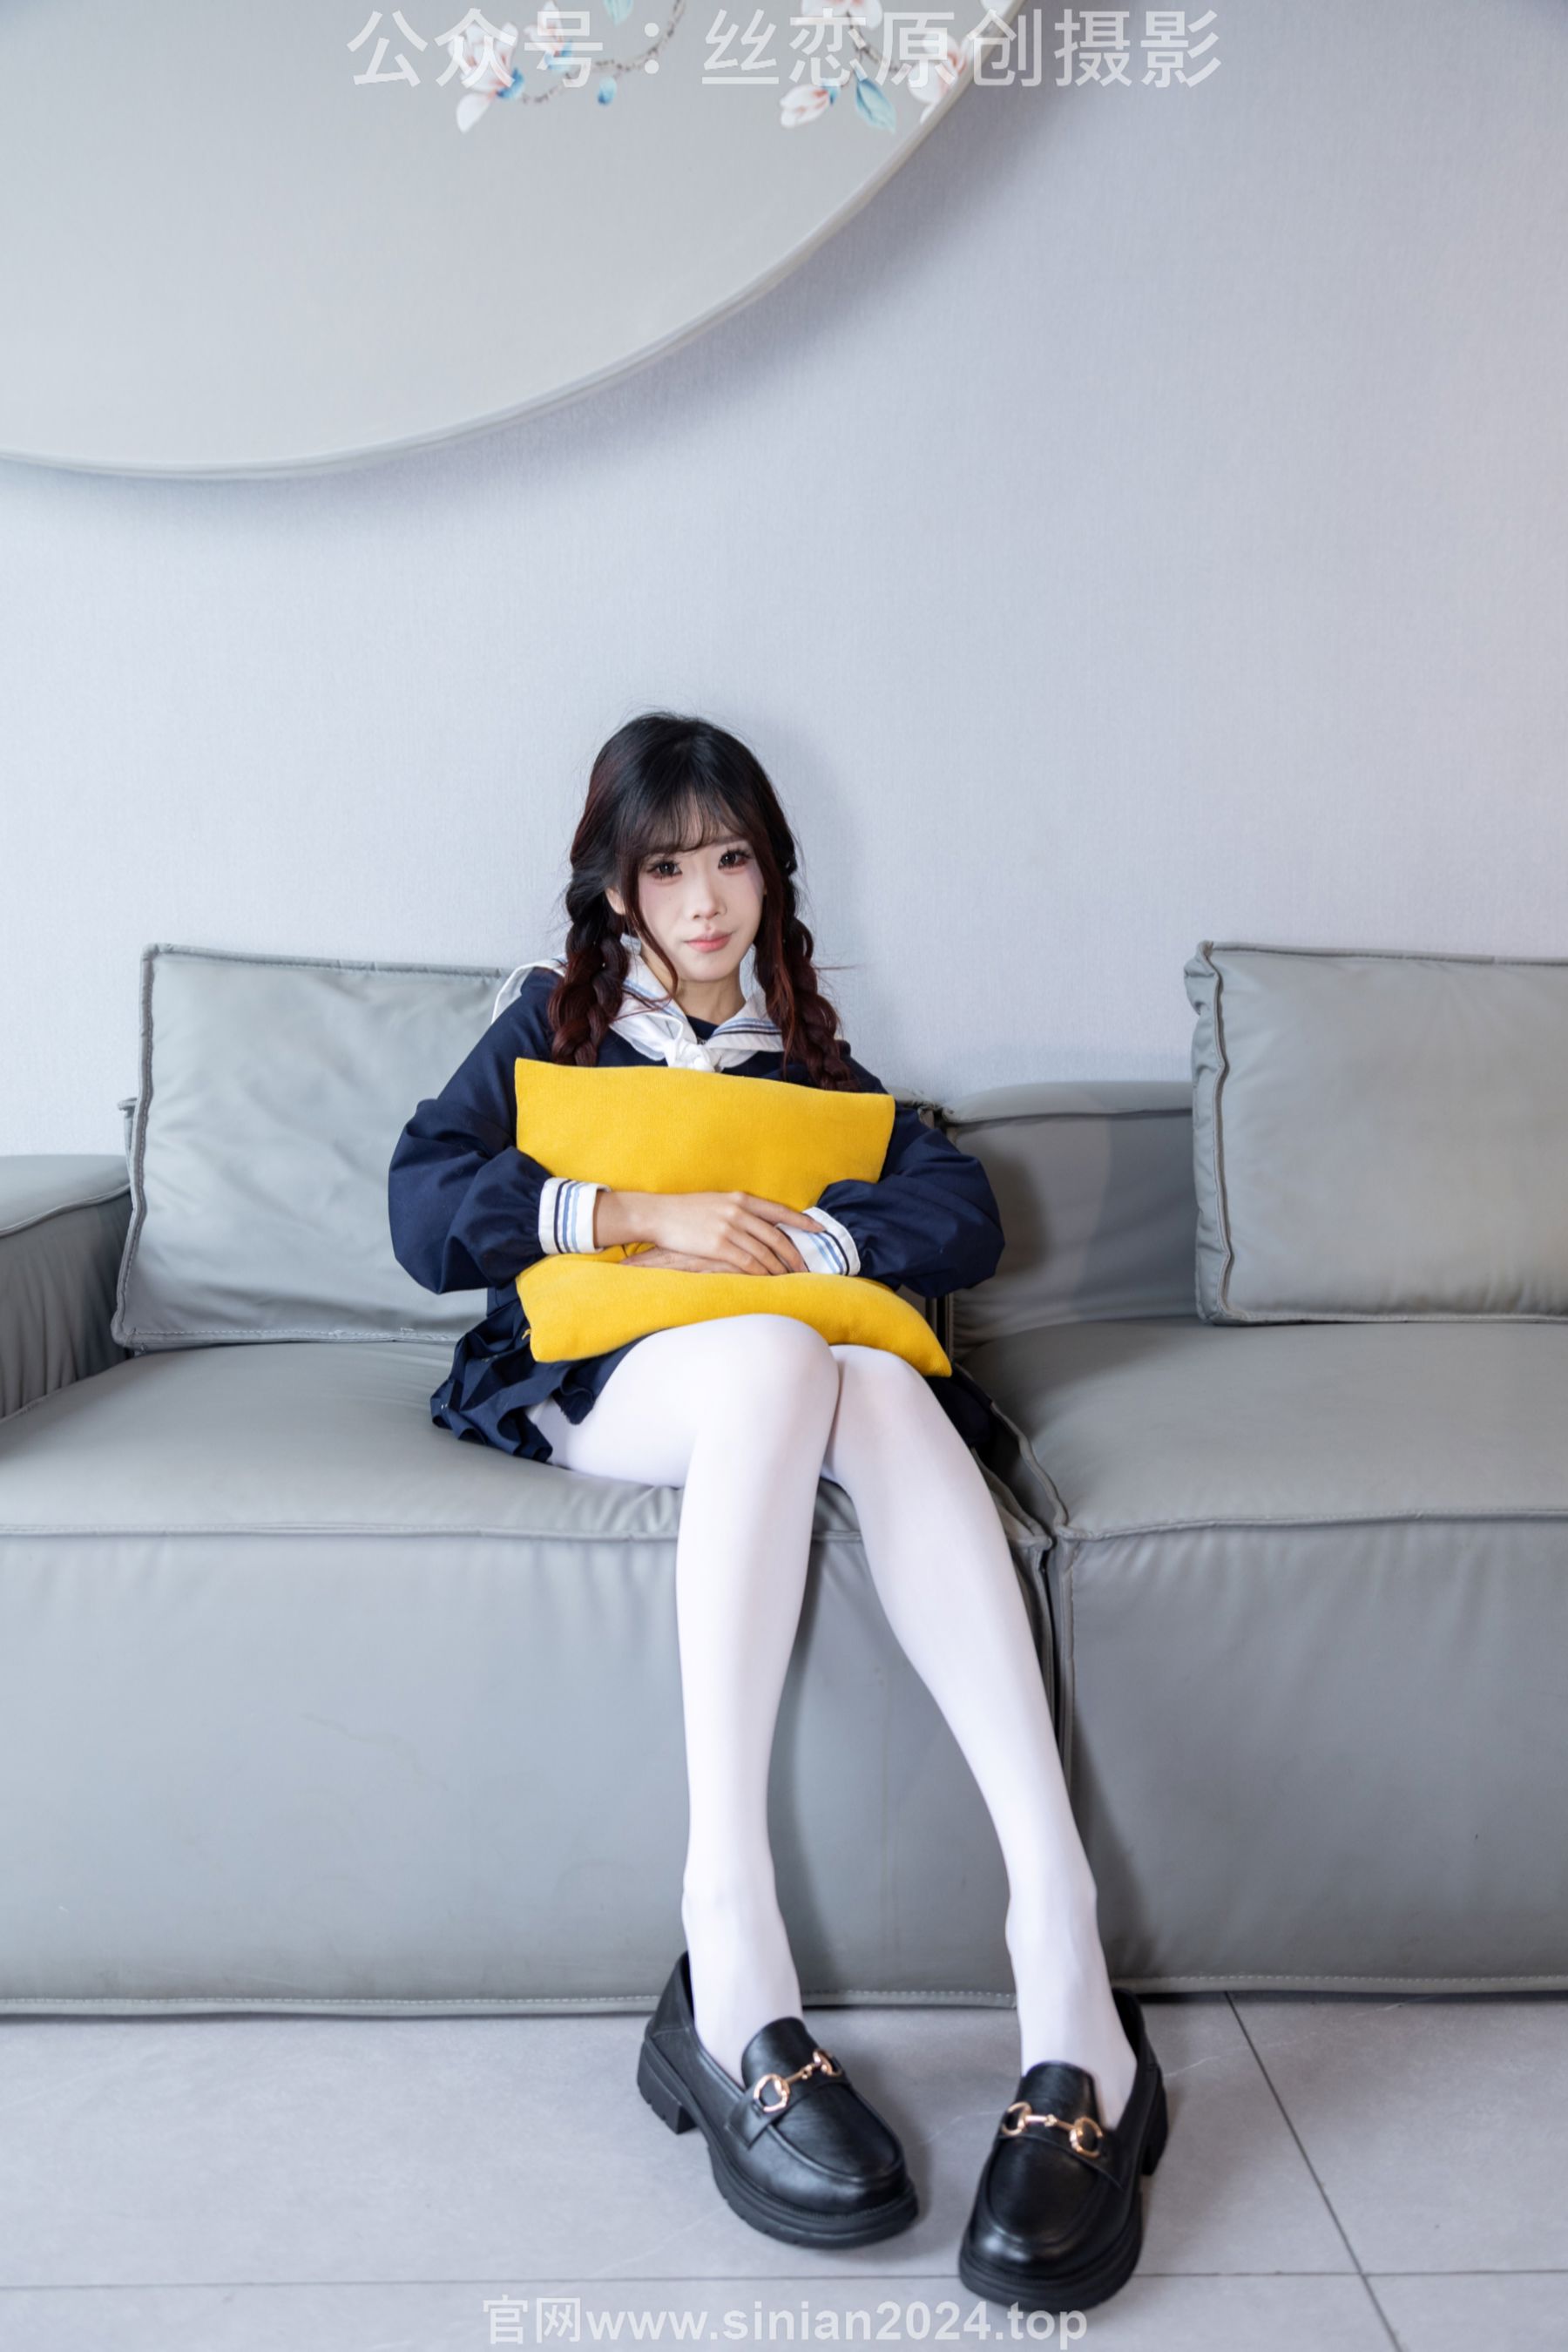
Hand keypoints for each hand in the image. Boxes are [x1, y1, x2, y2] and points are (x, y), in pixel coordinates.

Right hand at [597, 1189, 821, 1274]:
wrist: (658, 1214)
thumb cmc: (685, 1210)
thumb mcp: (716, 1202)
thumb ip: (738, 1210)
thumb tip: (756, 1223)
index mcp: (741, 1199)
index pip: (779, 1211)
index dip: (801, 1221)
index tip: (819, 1229)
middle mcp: (739, 1212)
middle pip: (776, 1236)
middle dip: (794, 1253)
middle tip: (806, 1267)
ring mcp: (729, 1228)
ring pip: (765, 1252)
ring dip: (780, 1268)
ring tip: (791, 1279)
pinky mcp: (719, 1245)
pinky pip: (748, 1263)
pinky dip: (762, 1273)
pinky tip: (769, 1281)